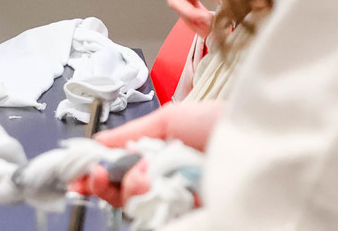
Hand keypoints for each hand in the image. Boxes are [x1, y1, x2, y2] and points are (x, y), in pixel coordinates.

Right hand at [70, 101, 223, 206]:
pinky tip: (162, 187)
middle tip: (101, 175)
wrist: (260, 139)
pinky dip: (151, 201)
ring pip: (137, 204)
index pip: (119, 170)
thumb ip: (128, 133)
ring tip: (150, 174)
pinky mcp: (190, 218)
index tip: (77, 175)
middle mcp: (168, 181)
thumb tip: (95, 143)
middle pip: (122, 190)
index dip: (96, 173)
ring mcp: (179, 201)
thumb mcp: (168, 119)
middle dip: (107, 181)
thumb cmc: (222, 122)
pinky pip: (158, 217)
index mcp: (161, 157)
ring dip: (133, 187)